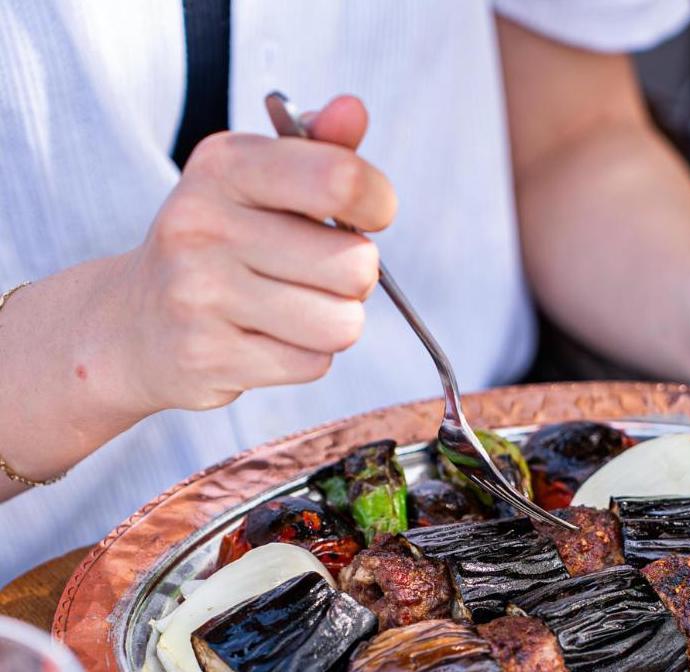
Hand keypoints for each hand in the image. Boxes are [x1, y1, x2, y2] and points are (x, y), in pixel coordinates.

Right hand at [102, 95, 395, 413]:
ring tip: (295, 309)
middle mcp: (204, 225)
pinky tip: (267, 340)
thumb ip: (318, 150)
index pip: (340, 179)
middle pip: (355, 266)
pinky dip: (305, 357)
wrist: (135, 322)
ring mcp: (201, 294)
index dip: (376, 203)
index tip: (369, 215)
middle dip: (354, 278)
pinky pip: (312, 364)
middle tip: (315, 274)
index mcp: (223, 166)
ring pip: (341, 325)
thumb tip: (354, 111)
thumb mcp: (256, 182)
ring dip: (334, 323)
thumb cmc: (218, 246)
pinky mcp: (208, 356)